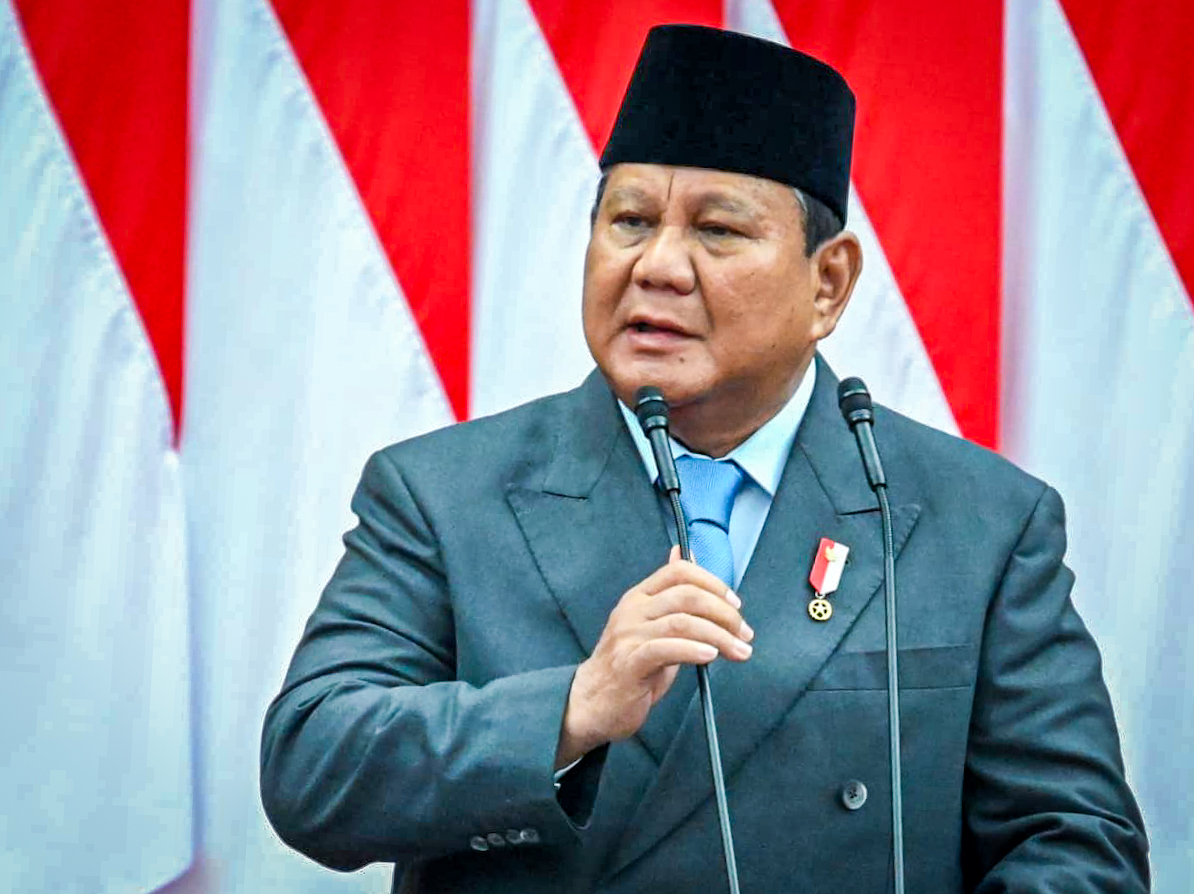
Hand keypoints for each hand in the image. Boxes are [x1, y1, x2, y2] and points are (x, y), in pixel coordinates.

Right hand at [556, 547, 752, 767]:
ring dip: (719, 636)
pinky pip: (666, 648)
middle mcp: (632, 610)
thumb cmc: (629, 665)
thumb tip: (683, 554)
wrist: (591, 703)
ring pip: (683, 622)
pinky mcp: (629, 662)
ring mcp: (629, 635)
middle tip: (745, 634)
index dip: (713, 583)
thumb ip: (671, 596)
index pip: (679, 571)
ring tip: (740, 651)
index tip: (736, 605)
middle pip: (687, 595)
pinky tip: (711, 657)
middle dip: (724, 613)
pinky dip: (694, 650)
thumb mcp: (651, 624)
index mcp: (639, 596)